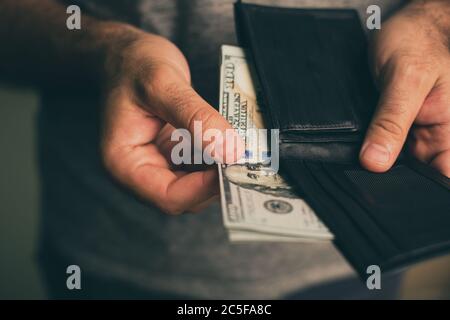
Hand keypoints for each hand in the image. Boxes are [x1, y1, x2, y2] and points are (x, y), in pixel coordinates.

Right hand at [101, 29, 242, 213]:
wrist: (126, 54)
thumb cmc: (133, 64)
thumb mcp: (163, 84)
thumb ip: (195, 117)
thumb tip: (230, 151)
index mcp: (124, 163)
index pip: (168, 196)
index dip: (203, 188)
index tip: (232, 166)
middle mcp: (140, 171)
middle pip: (185, 197)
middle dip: (216, 181)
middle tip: (244, 158)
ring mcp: (158, 164)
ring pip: (197, 185)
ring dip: (220, 170)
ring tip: (241, 148)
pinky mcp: (172, 155)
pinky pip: (200, 167)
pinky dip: (217, 157)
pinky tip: (230, 141)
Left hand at [360, 0, 449, 176]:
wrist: (404, 26)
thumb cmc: (418, 42)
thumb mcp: (405, 81)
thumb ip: (391, 122)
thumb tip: (375, 162)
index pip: (441, 175)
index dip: (417, 186)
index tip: (388, 184)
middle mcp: (435, 136)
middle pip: (414, 172)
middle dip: (389, 172)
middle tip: (369, 163)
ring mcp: (414, 133)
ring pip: (393, 160)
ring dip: (377, 158)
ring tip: (366, 145)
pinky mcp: (395, 127)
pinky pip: (381, 145)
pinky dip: (370, 146)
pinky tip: (362, 141)